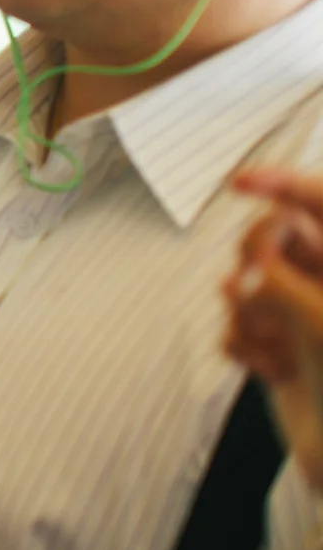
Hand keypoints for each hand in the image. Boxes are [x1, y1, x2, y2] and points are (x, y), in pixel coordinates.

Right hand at [225, 169, 322, 488]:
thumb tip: (239, 270)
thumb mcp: (322, 325)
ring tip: (275, 350)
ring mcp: (302, 314)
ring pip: (245, 281)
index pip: (319, 202)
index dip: (280, 182)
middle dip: (254, 263)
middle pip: (272, 235)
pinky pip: (235, 322)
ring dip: (246, 315)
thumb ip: (277, 286)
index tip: (238, 181)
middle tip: (249, 286)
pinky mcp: (277, 344)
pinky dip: (243, 344)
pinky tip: (269, 368)